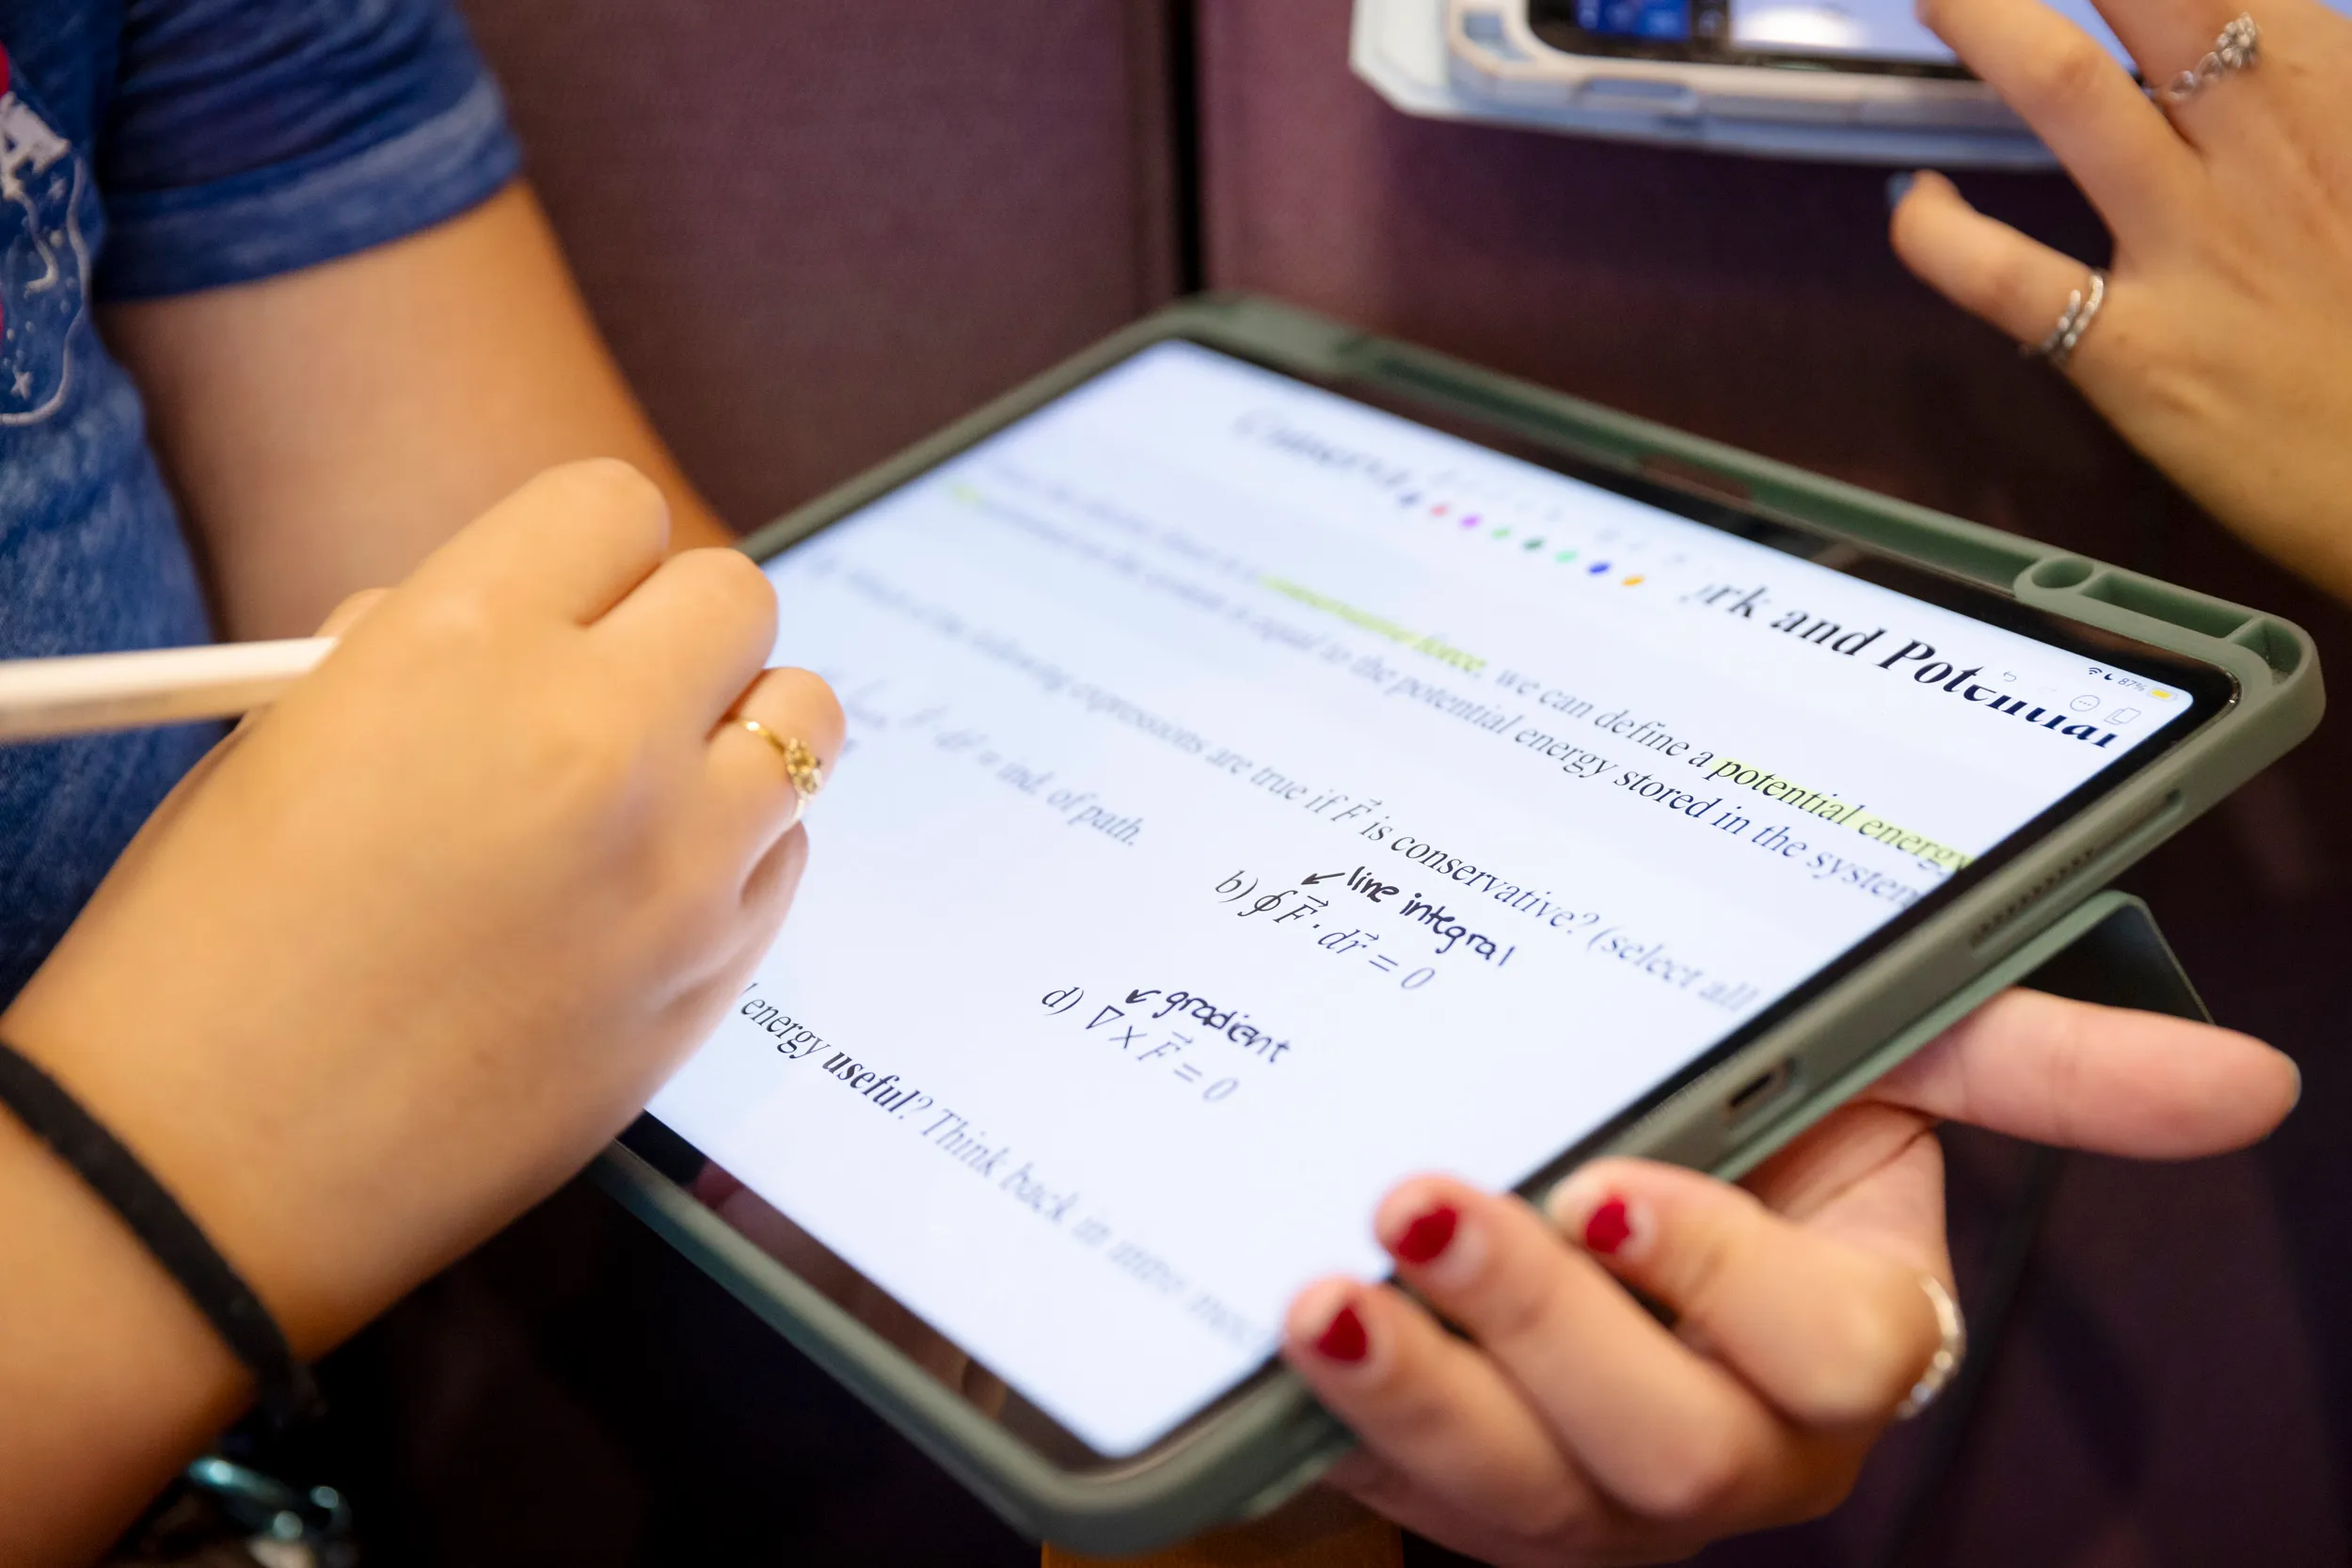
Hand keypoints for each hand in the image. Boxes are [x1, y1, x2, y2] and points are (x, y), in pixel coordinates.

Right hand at [2, 459, 841, 1354]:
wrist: (205, 1175)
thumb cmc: (208, 948)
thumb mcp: (287, 734)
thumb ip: (435, 647)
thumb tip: (543, 618)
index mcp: (461, 644)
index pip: (613, 505)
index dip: (589, 553)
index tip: (573, 597)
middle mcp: (593, 735)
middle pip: (736, 598)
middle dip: (678, 630)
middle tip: (620, 688)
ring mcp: (675, 863)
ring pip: (804, 719)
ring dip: (742, 730)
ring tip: (661, 779)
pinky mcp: (714, 975)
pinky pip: (788, 852)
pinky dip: (740, 849)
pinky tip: (650, 888)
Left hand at [1281, 989, 2297, 1565]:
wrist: (1578, 1143)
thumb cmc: (1753, 1115)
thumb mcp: (1885, 1058)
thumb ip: (2032, 1064)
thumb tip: (2256, 1085)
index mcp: (1837, 1350)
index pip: (1826, 1355)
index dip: (1730, 1288)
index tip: (1615, 1187)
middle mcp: (1720, 1443)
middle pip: (1667, 1451)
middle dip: (1546, 1337)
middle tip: (1431, 1205)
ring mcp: (1576, 1486)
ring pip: (1517, 1501)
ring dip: (1415, 1403)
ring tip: (1320, 1298)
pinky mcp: (1444, 1486)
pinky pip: (1391, 1494)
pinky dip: (1330, 1429)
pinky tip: (1267, 1342)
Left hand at [1887, 0, 2351, 599]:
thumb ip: (2317, 108)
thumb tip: (2262, 59)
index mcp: (2340, 101)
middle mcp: (2269, 154)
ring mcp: (2194, 248)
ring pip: (2073, 90)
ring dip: (1993, 25)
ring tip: (1942, 1)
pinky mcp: (2133, 352)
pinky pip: (2004, 274)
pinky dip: (1936, 229)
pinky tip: (1917, 200)